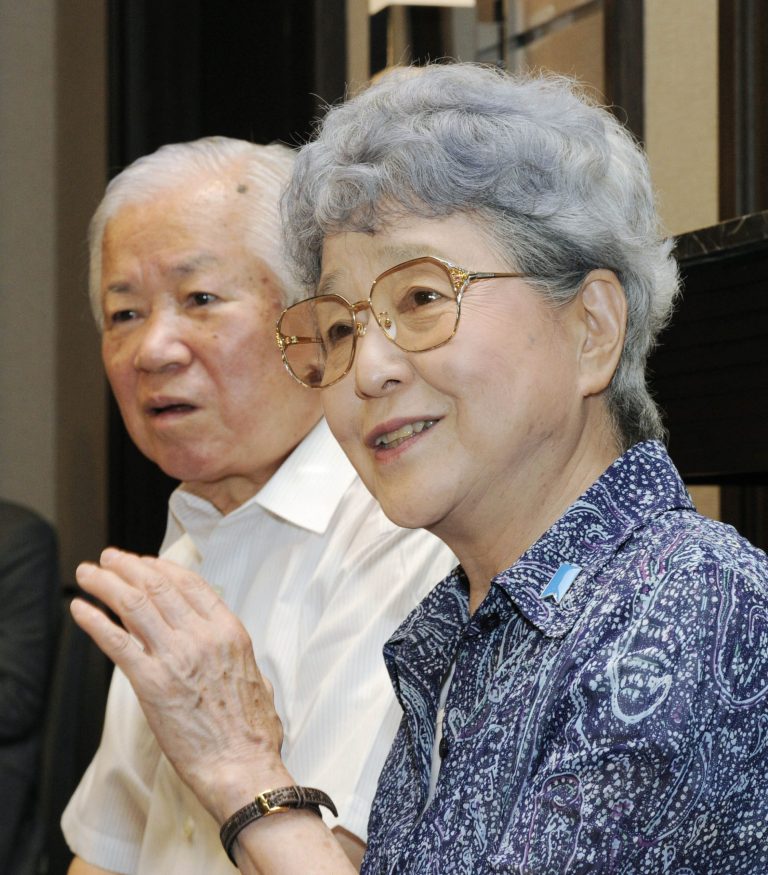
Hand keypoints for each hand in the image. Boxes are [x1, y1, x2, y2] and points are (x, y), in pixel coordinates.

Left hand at [72, 548, 291, 822]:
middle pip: (157, 586)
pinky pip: (116, 642)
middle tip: (109, 559)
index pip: (189, 583)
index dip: (161, 567)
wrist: (241, 764)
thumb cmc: (252, 729)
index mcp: (228, 631)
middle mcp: (201, 636)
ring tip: (89, 574)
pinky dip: (95, 620)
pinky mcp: (151, 684)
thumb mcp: (254, 675)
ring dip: (106, 584)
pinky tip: (81, 609)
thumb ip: (235, 655)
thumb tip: (228, 650)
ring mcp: (176, 657)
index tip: (144, 561)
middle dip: (128, 566)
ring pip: (134, 605)